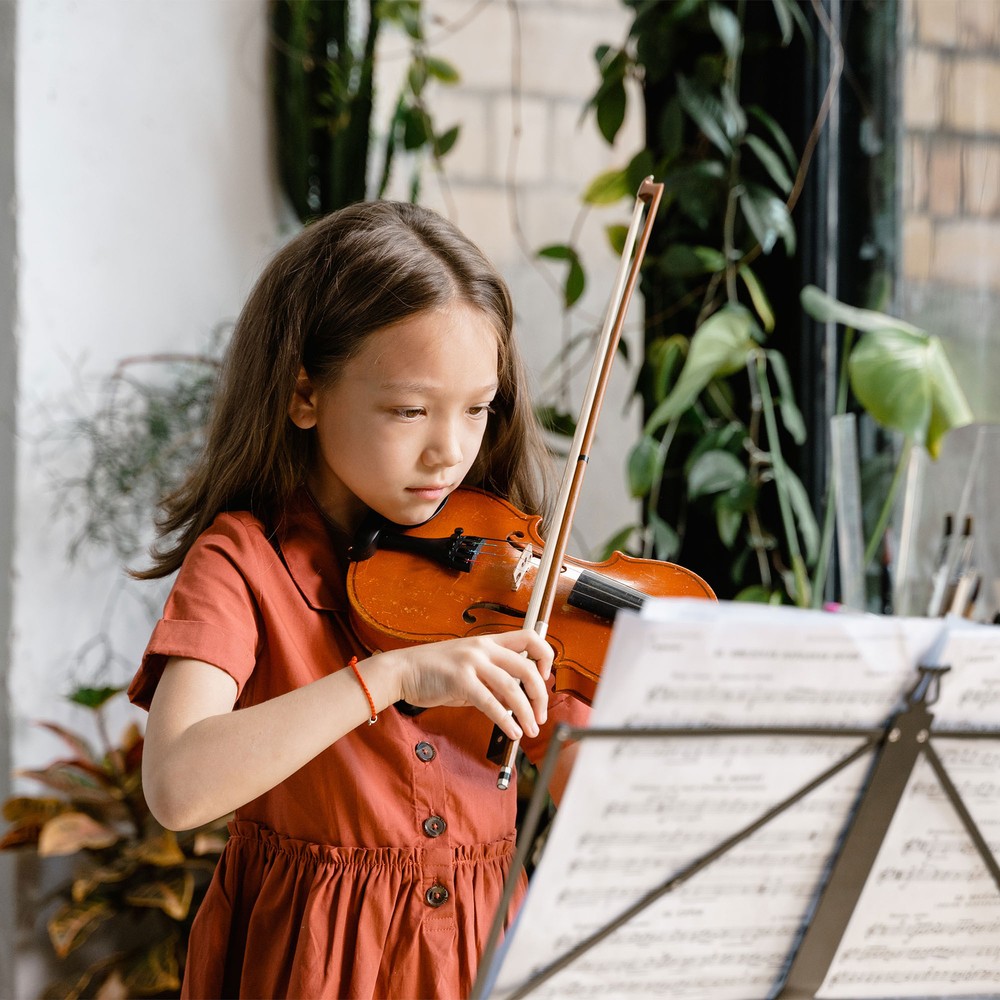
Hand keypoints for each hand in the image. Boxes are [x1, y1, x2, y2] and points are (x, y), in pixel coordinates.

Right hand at [377, 630, 552, 739]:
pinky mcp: (460, 681)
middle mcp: (484, 648)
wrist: (403, 671)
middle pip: (527, 667)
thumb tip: (516, 700)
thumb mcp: (469, 668)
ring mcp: (472, 663)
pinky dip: (506, 720)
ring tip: (530, 730)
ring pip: (512, 688)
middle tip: (540, 715)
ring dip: (526, 713)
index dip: (545, 657)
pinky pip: (491, 703)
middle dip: (540, 695)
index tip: (546, 678)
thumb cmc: (435, 670)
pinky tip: (512, 731)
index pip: (530, 638)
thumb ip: (493, 679)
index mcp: (488, 641)